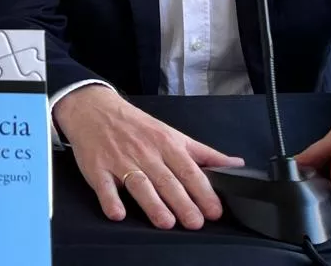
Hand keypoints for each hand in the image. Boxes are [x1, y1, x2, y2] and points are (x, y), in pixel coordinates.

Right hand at [54, 85, 243, 229]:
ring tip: (166, 222)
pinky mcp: (97, 168)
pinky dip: (110, 200)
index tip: (214, 210)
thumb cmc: (137, 126)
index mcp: (166, 144)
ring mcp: (120, 160)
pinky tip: (118, 213)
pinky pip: (104, 186)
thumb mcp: (173, 134)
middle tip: (195, 222)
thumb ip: (204, 154)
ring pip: (139, 184)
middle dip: (182, 202)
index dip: (203, 191)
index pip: (189, 170)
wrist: (94, 109)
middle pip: (166, 180)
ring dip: (152, 203)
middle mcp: (145, 153)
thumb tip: (235, 164)